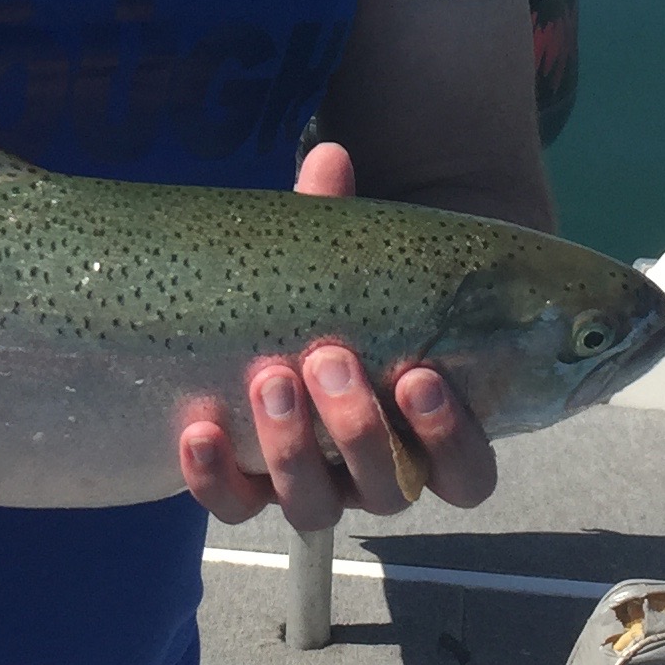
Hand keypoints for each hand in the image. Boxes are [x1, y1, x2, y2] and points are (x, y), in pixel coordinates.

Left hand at [175, 140, 497, 534]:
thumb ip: (340, 224)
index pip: (466, 476)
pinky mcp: (247, 490)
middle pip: (386, 490)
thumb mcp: (344, 268)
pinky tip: (198, 429)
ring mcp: (311, 488)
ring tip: (270, 377)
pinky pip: (232, 504)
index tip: (420, 375)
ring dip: (291, 448)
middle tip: (328, 358)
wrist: (278, 327)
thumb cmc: (340, 301)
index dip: (451, 440)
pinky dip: (214, 476)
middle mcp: (373, 476)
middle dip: (358, 427)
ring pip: (314, 506)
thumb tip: (328, 158)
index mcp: (424, 436)